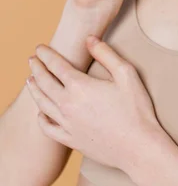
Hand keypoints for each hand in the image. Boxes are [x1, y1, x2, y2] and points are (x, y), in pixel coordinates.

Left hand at [26, 36, 167, 173]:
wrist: (138, 147)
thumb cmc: (136, 109)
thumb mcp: (126, 74)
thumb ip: (106, 54)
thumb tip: (89, 39)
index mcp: (80, 86)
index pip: (56, 65)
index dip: (46, 55)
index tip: (39, 48)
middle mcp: (68, 105)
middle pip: (44, 83)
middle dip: (36, 69)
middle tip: (32, 60)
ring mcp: (67, 124)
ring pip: (42, 104)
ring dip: (34, 90)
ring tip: (30, 81)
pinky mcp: (71, 140)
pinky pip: (48, 128)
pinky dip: (41, 119)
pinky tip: (41, 113)